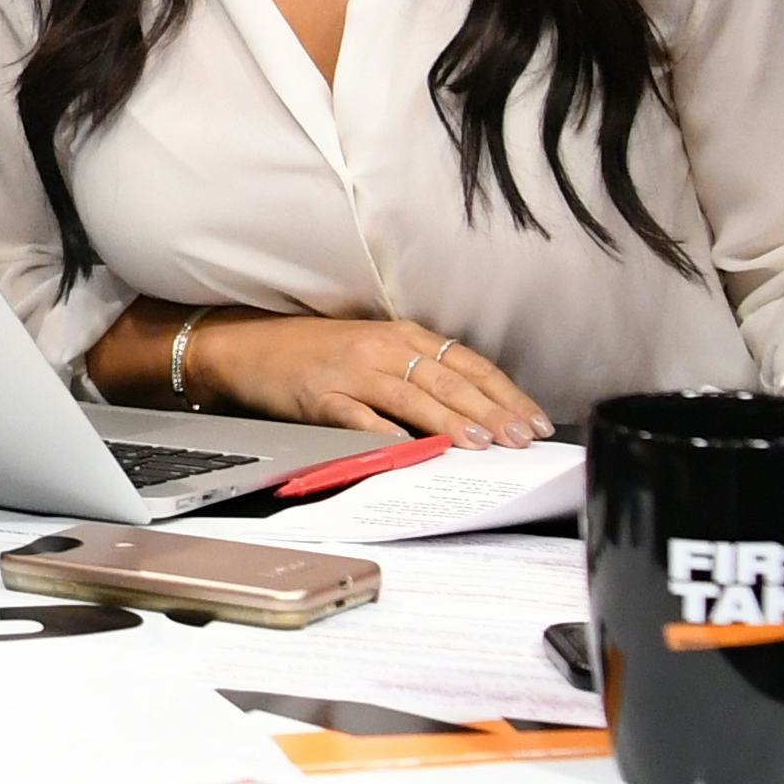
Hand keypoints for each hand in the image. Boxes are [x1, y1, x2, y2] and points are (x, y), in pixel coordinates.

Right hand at [189, 313, 545, 446]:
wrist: (249, 346)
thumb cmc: (316, 353)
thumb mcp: (374, 353)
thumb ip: (418, 377)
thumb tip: (474, 415)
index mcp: (403, 336)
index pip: (468, 364)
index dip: (505, 393)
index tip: (534, 420)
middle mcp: (383, 349)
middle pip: (449, 380)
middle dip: (491, 412)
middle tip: (522, 438)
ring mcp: (351, 371)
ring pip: (412, 397)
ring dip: (449, 420)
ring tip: (480, 444)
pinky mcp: (319, 396)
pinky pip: (357, 416)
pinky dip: (384, 432)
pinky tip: (408, 447)